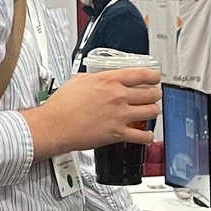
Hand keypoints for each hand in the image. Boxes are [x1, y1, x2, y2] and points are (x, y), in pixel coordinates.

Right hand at [24, 67, 160, 158]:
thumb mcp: (78, 80)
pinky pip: (142, 136)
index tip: (155, 78)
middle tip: (154, 96)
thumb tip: (98, 77)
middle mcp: (118, 96)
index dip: (153, 76)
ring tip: (151, 112)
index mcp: (109, 80)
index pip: (142, 74)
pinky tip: (146, 135)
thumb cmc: (61, 105)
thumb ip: (93, 78)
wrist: (54, 125)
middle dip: (155, 94)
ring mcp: (120, 115)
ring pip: (152, 112)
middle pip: (151, 93)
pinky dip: (147, 136)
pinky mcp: (118, 133)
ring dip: (153, 112)